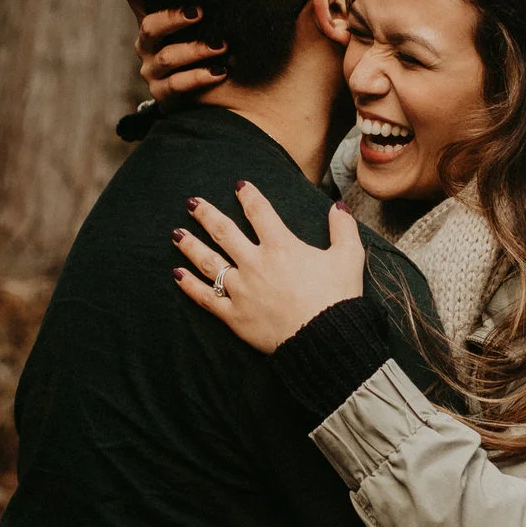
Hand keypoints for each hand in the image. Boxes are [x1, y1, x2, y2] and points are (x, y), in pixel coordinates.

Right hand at [123, 0, 226, 101]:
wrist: (216, 97)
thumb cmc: (213, 50)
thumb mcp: (207, 26)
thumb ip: (206, 7)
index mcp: (155, 22)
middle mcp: (148, 45)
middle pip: (150, 26)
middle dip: (173, 17)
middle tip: (199, 12)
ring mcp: (152, 71)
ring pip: (167, 57)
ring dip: (196, 49)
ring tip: (222, 45)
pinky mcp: (163, 95)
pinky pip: (177, 84)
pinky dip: (200, 76)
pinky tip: (220, 72)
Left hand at [171, 182, 365, 353]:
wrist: (326, 339)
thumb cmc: (338, 298)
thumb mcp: (349, 257)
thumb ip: (342, 228)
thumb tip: (337, 206)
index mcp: (281, 246)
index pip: (259, 212)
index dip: (248, 196)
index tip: (239, 186)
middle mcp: (255, 263)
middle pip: (224, 232)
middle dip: (206, 214)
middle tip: (192, 203)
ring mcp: (241, 289)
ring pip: (209, 262)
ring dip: (190, 246)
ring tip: (176, 234)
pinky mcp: (235, 315)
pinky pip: (206, 297)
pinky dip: (189, 285)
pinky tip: (177, 274)